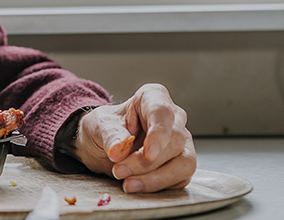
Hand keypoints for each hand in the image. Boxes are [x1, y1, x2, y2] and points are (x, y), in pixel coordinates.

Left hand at [72, 83, 194, 192]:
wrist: (101, 147)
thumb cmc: (104, 129)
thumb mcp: (99, 126)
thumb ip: (110, 135)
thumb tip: (118, 149)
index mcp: (153, 98)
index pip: (162, 112)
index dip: (158, 134)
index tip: (148, 153)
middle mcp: (173, 119)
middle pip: (173, 141)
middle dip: (146, 162)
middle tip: (120, 171)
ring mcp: (180, 143)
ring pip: (183, 163)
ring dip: (155, 178)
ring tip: (128, 184)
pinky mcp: (180, 165)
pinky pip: (180, 179)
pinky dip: (158, 186)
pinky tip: (137, 186)